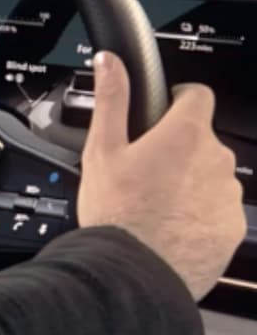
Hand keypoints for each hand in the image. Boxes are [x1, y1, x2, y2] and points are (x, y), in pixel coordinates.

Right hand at [78, 51, 245, 299]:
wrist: (135, 273)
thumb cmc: (118, 213)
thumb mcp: (102, 150)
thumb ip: (112, 99)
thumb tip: (110, 61)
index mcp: (184, 135)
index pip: (197, 95)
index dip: (177, 98)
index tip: (161, 113)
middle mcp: (216, 160)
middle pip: (201, 140)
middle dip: (178, 149)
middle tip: (144, 170)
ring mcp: (228, 195)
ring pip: (210, 176)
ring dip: (189, 182)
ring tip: (154, 203)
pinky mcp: (232, 226)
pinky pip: (217, 209)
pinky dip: (198, 213)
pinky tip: (168, 225)